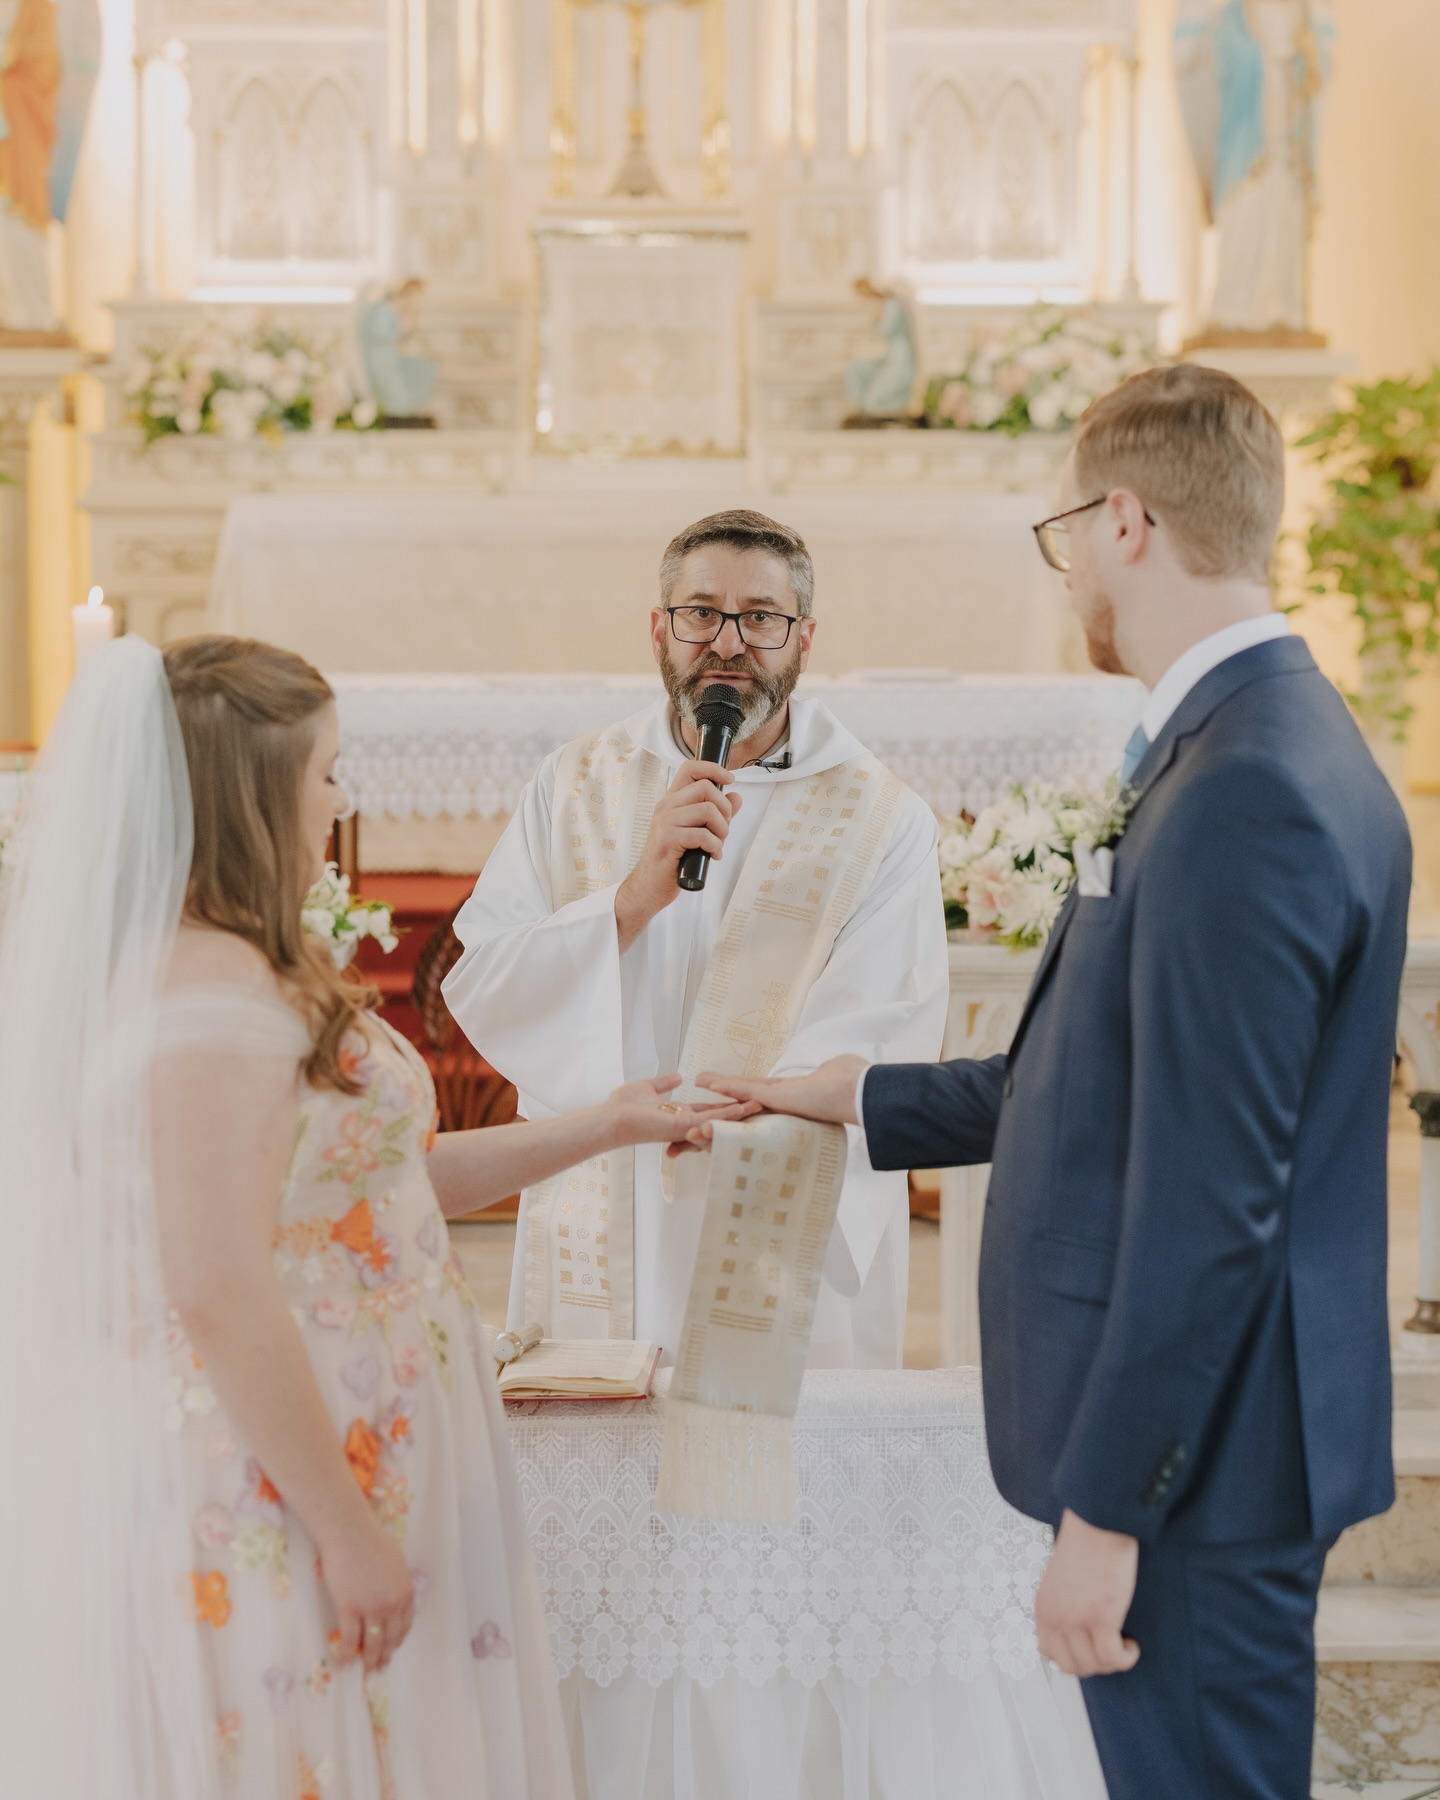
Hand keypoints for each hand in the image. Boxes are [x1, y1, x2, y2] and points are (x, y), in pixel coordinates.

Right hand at [318, 1514, 416, 1673]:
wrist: (349, 1532)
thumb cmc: (371, 1541)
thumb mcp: (396, 1563)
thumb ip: (396, 1584)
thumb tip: (392, 1598)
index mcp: (406, 1592)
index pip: (405, 1625)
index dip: (397, 1641)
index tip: (391, 1649)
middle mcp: (392, 1604)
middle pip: (390, 1638)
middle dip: (384, 1656)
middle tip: (378, 1668)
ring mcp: (371, 1607)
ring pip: (372, 1643)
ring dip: (368, 1661)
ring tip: (364, 1671)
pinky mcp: (349, 1608)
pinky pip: (350, 1639)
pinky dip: (347, 1654)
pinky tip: (344, 1663)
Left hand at [606, 1073, 760, 1147]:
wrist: (611, 1118)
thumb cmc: (623, 1106)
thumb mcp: (648, 1088)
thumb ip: (664, 1084)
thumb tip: (677, 1077)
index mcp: (678, 1115)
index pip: (707, 1111)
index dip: (725, 1106)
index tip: (742, 1099)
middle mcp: (686, 1123)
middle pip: (718, 1117)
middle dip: (739, 1112)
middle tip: (760, 1104)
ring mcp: (686, 1126)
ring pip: (719, 1119)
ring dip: (740, 1112)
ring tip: (760, 1104)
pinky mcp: (684, 1126)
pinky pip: (711, 1119)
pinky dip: (730, 1113)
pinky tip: (745, 1107)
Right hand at [615, 761, 742, 949]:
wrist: (649, 886)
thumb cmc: (672, 860)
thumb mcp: (697, 832)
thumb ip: (717, 814)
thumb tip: (736, 797)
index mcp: (672, 801)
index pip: (690, 769)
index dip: (713, 769)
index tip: (730, 779)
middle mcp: (666, 806)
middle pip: (705, 788)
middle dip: (724, 809)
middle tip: (723, 830)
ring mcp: (665, 822)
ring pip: (707, 810)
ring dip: (722, 830)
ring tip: (717, 845)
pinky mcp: (668, 840)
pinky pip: (703, 835)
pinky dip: (715, 847)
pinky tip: (712, 855)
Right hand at [688, 1056, 869, 1135]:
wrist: (860, 1095)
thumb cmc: (854, 1082)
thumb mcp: (837, 1069)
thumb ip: (827, 1069)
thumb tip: (827, 1068)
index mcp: (799, 1092)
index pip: (768, 1090)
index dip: (749, 1089)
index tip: (733, 1086)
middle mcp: (786, 1099)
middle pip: (750, 1094)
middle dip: (727, 1091)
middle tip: (705, 1086)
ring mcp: (780, 1101)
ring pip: (744, 1093)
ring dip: (721, 1086)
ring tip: (700, 1081)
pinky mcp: (778, 1098)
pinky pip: (746, 1090)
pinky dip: (726, 1085)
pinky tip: (707, 1082)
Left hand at [1033, 1508, 1139, 1677]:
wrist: (1099, 1523)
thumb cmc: (1086, 1545)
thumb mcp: (1060, 1581)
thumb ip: (1062, 1607)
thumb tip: (1075, 1637)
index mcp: (1042, 1607)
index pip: (1049, 1654)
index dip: (1073, 1659)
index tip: (1090, 1651)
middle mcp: (1055, 1617)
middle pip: (1073, 1666)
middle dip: (1095, 1664)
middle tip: (1111, 1648)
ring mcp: (1076, 1619)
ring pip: (1096, 1665)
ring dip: (1113, 1661)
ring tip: (1123, 1643)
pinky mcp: (1102, 1617)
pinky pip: (1114, 1658)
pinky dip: (1126, 1658)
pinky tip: (1131, 1644)